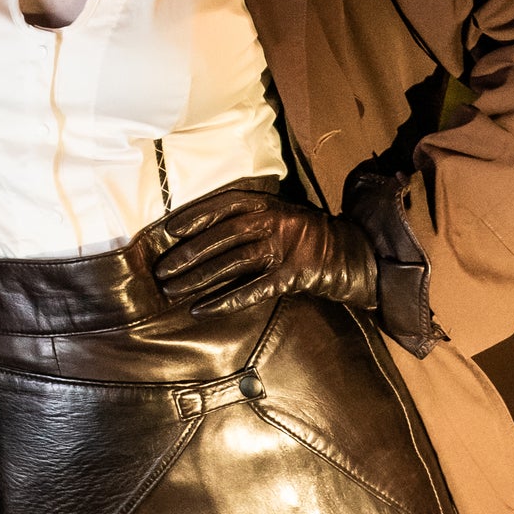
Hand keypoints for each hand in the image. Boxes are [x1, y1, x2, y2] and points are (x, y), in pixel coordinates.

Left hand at [148, 183, 378, 317]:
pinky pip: (252, 290)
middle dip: (188, 254)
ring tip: (171, 290)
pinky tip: (200, 310)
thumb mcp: (281, 216)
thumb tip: (203, 232)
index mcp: (269, 204)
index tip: (169, 229)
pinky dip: (224, 300)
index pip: (225, 204)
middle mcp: (274, 222)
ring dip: (198, 278)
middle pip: (223, 236)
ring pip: (231, 262)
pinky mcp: (292, 276)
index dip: (196, 215)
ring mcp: (284, 248)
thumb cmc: (308, 237)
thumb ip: (250, 218)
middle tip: (161, 270)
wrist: (352, 255)